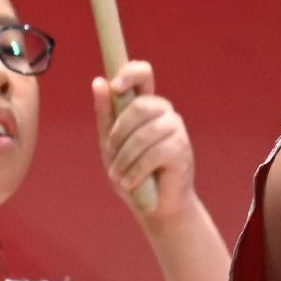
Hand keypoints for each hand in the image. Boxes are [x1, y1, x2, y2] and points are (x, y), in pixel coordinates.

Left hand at [94, 62, 195, 219]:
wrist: (155, 207)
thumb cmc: (132, 173)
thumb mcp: (110, 145)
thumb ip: (105, 115)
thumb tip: (98, 82)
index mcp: (145, 105)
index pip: (143, 74)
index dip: (131, 73)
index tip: (116, 86)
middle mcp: (164, 112)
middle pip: (139, 105)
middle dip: (119, 133)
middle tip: (111, 155)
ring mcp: (176, 129)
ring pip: (143, 133)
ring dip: (125, 158)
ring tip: (119, 176)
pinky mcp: (182, 148)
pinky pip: (153, 153)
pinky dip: (136, 170)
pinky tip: (131, 182)